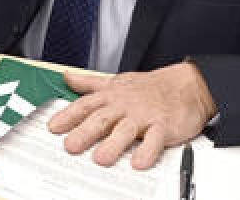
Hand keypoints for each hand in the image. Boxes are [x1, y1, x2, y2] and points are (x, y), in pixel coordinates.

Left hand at [49, 62, 217, 169]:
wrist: (186, 86)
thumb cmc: (148, 87)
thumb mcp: (115, 81)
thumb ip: (90, 83)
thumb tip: (67, 77)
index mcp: (111, 96)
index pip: (85, 106)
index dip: (68, 116)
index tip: (53, 127)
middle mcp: (124, 106)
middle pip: (101, 119)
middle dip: (85, 132)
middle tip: (70, 146)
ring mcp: (144, 116)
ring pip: (126, 130)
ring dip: (113, 145)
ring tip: (100, 159)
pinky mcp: (163, 127)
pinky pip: (155, 140)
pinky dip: (147, 151)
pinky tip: (138, 162)